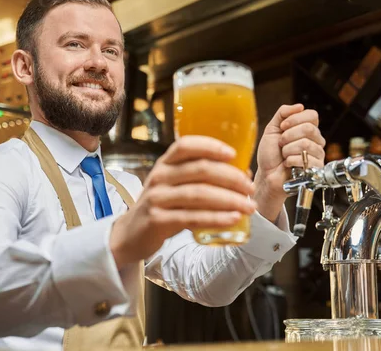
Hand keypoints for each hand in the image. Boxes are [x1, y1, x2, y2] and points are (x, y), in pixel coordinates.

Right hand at [110, 136, 255, 267]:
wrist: (130, 234)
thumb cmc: (162, 206)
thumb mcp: (174, 186)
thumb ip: (201, 178)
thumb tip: (242, 175)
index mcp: (165, 163)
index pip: (186, 145)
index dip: (210, 146)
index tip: (233, 154)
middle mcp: (159, 176)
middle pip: (200, 170)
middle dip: (231, 177)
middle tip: (250, 188)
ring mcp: (157, 198)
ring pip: (199, 194)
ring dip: (229, 200)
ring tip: (249, 206)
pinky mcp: (157, 220)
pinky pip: (192, 217)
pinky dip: (216, 218)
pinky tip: (233, 219)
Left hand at [253, 104, 325, 220]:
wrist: (266, 175)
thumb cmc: (270, 155)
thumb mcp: (272, 129)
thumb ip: (283, 114)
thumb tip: (300, 106)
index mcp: (307, 129)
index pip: (312, 115)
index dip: (295, 119)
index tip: (282, 127)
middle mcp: (315, 140)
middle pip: (309, 128)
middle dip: (288, 136)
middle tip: (281, 143)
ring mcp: (317, 154)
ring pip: (305, 144)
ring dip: (287, 150)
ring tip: (283, 155)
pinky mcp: (316, 167)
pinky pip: (305, 158)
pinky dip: (290, 161)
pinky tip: (287, 164)